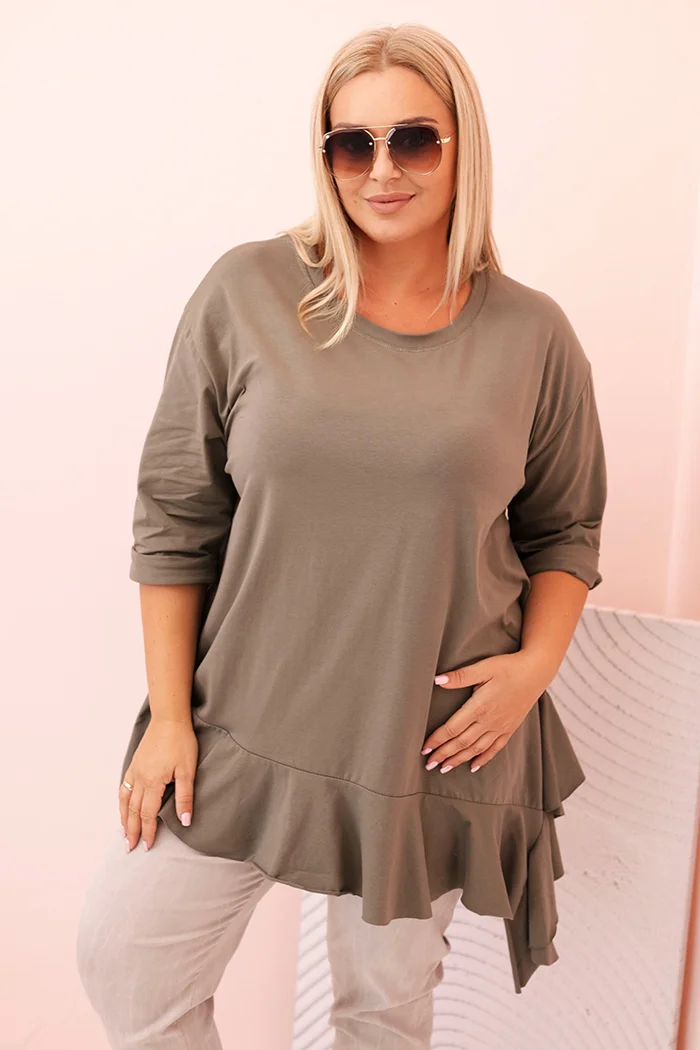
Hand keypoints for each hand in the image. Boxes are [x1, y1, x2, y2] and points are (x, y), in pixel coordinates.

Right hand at [119, 717, 197, 852]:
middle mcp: (140, 778)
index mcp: (153, 782)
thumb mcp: (187, 770)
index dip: (148, 831)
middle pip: (134, 810)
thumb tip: (185, 821)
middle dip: (132, 830)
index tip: (147, 846)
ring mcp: (135, 770)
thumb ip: (185, 797)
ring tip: (124, 833)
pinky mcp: (135, 763)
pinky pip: (124, 787)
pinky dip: (122, 801)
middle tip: (130, 847)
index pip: (148, 814)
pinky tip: (124, 807)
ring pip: (126, 800)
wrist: (169, 719)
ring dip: (124, 818)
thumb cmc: (181, 742)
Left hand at [422, 651, 552, 773]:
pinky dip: (483, 759)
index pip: (453, 728)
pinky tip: (473, 766)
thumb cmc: (508, 667)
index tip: (424, 749)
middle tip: (429, 764)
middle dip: (444, 754)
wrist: (536, 672)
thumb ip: (460, 676)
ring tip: (445, 768)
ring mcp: (500, 727)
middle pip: (462, 742)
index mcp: (479, 707)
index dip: (437, 740)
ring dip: (459, 759)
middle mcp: (489, 721)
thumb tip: (438, 680)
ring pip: (476, 748)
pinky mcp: (510, 728)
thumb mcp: (483, 667)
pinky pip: (495, 748)